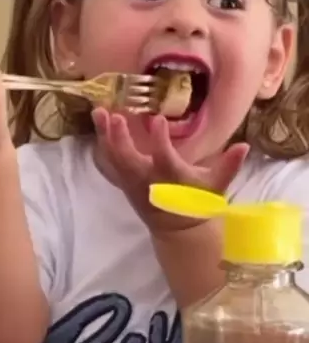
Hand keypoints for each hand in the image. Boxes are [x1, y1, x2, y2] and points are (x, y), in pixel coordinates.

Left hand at [92, 109, 248, 232]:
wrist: (178, 229)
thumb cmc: (198, 202)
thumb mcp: (216, 186)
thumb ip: (229, 165)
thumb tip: (245, 145)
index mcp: (172, 178)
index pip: (164, 159)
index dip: (160, 140)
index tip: (158, 120)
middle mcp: (148, 181)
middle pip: (129, 161)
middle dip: (121, 140)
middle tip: (116, 116)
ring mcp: (133, 183)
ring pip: (114, 159)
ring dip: (105, 136)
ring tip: (98, 112)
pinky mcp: (124, 182)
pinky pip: (109, 162)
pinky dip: (102, 143)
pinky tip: (97, 122)